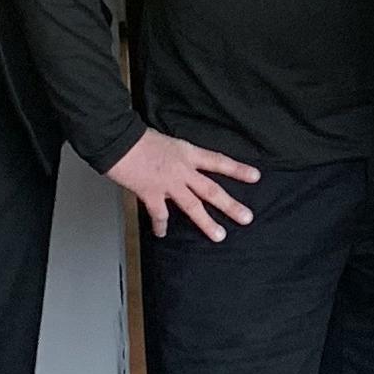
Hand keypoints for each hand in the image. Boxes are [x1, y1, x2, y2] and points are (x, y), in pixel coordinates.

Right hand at [107, 129, 260, 240]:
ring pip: (193, 206)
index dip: (238, 169)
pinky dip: (161, 225)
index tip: (255, 176)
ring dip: (207, 222)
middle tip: (246, 218)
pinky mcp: (151, 193)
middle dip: (230, 205)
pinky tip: (162, 234)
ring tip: (220, 235)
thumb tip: (180, 168)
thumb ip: (176, 157)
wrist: (118, 139)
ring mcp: (168, 183)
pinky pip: (160, 214)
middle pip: (212, 189)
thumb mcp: (166, 142)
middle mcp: (183, 169)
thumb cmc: (137, 138)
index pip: (218, 161)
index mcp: (188, 153)